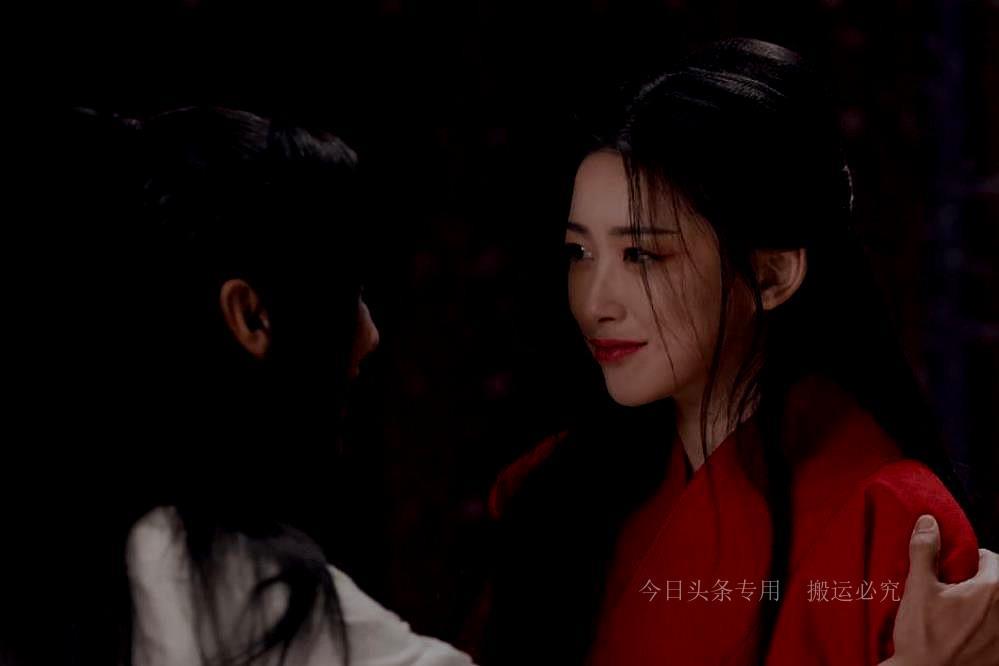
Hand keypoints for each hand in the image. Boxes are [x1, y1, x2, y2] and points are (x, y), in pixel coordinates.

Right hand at [882, 514, 998, 665]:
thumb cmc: (923, 636)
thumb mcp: (918, 588)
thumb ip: (926, 551)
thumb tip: (928, 522)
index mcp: (993, 590)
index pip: (993, 559)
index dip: (971, 561)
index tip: (953, 571)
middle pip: (998, 584)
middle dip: (979, 583)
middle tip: (954, 592)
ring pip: (998, 608)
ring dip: (984, 607)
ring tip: (958, 614)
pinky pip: (997, 632)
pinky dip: (987, 629)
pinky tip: (965, 635)